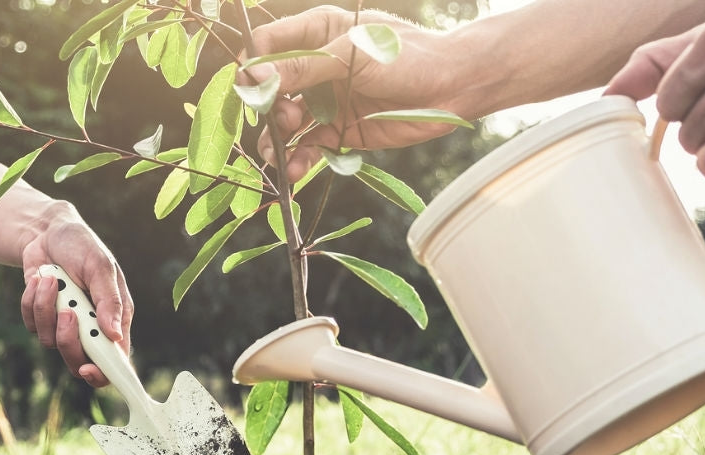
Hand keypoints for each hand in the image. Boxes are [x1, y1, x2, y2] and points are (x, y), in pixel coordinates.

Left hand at [17, 201, 133, 387]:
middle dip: (68, 339)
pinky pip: (32, 325)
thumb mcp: (100, 267)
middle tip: (67, 312)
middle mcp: (91, 328)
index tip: (87, 369)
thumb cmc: (83, 246)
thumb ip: (108, 301)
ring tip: (51, 280)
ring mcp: (65, 325)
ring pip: (50, 342)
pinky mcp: (42, 318)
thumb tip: (115, 336)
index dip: (103, 374)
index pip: (114, 361)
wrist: (48, 232)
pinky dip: (32, 301)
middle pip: (78, 360)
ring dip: (47, 308)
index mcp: (115, 320)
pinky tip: (40, 279)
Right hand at [247, 6, 468, 181]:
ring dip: (276, 141)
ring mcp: (327, 101)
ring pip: (285, 124)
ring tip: (280, 155)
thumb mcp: (351, 56)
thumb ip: (303, 67)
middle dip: (268, 109)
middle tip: (284, 119)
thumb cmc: (407, 57)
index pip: (268, 44)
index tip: (251, 87)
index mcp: (317, 33)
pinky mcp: (340, 132)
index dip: (254, 65)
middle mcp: (316, 67)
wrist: (453, 88)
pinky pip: (308, 148)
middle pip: (271, 89)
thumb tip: (253, 76)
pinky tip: (294, 171)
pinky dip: (298, 160)